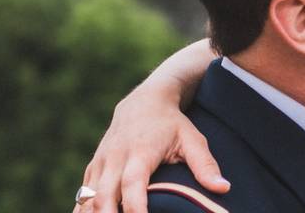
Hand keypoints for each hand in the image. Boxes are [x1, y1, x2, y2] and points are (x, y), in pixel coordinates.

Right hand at [73, 87, 228, 212]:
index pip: (133, 184)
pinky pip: (82, 196)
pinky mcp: (93, 169)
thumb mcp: (193, 139)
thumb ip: (205, 165)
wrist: (144, 102)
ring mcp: (101, 163)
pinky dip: (83, 212)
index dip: (135, 208)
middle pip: (104, 196)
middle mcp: (115, 158)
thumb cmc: (172, 124)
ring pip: (87, 198)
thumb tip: (223, 188)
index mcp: (140, 152)